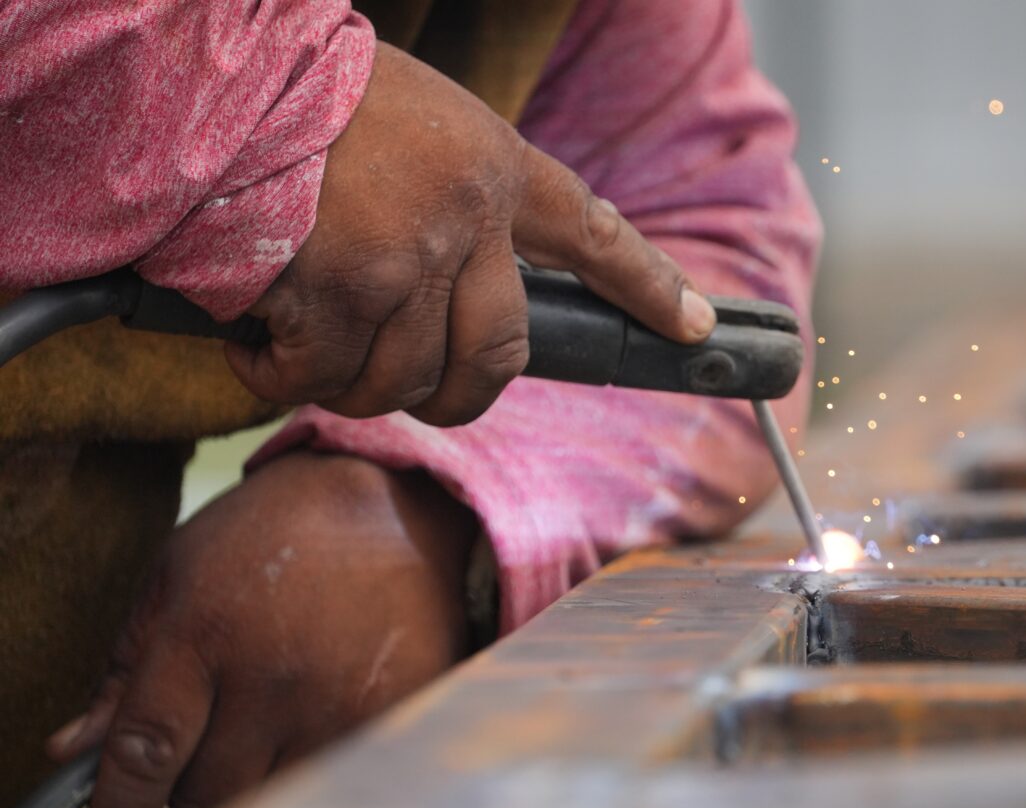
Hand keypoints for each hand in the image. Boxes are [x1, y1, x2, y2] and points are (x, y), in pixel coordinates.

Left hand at [47, 451, 477, 807]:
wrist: (398, 503)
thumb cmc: (272, 534)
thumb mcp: (178, 574)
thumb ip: (125, 666)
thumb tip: (71, 751)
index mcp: (204, 634)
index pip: (144, 753)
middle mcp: (273, 678)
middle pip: (206, 797)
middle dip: (193, 779)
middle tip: (215, 725)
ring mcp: (342, 701)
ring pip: (269, 798)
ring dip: (256, 772)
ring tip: (277, 705)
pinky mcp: (397, 714)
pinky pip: (332, 778)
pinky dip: (315, 758)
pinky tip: (327, 698)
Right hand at [227, 42, 715, 426]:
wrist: (214, 74)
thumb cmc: (300, 95)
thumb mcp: (412, 122)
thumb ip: (453, 200)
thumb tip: (457, 296)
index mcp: (493, 165)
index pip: (593, 233)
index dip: (647, 285)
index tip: (692, 323)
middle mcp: (468, 220)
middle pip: (497, 358)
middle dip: (459, 397)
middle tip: (424, 398)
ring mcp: (409, 261)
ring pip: (402, 380)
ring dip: (349, 382)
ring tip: (302, 339)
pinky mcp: (342, 294)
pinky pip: (322, 377)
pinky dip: (280, 372)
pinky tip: (255, 337)